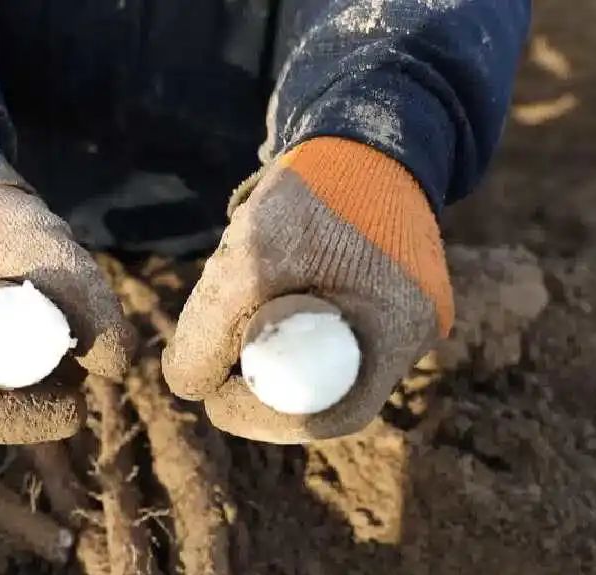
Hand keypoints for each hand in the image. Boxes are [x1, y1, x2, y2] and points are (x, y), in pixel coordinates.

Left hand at [163, 138, 452, 443]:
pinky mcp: (377, 304)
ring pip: (316, 365)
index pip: (330, 412)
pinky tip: (268, 286)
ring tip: (244, 297)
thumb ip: (209, 329)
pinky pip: (323, 337)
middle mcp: (410, 335)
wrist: (359, 136)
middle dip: (259, 382)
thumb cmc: (313, 190)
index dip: (262, 416)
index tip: (211, 398)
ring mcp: (396, 320)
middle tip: (213, 359)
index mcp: (398, 327)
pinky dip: (283, 324)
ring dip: (268, 348)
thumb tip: (185, 387)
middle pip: (322, 394)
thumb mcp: (247, 257)